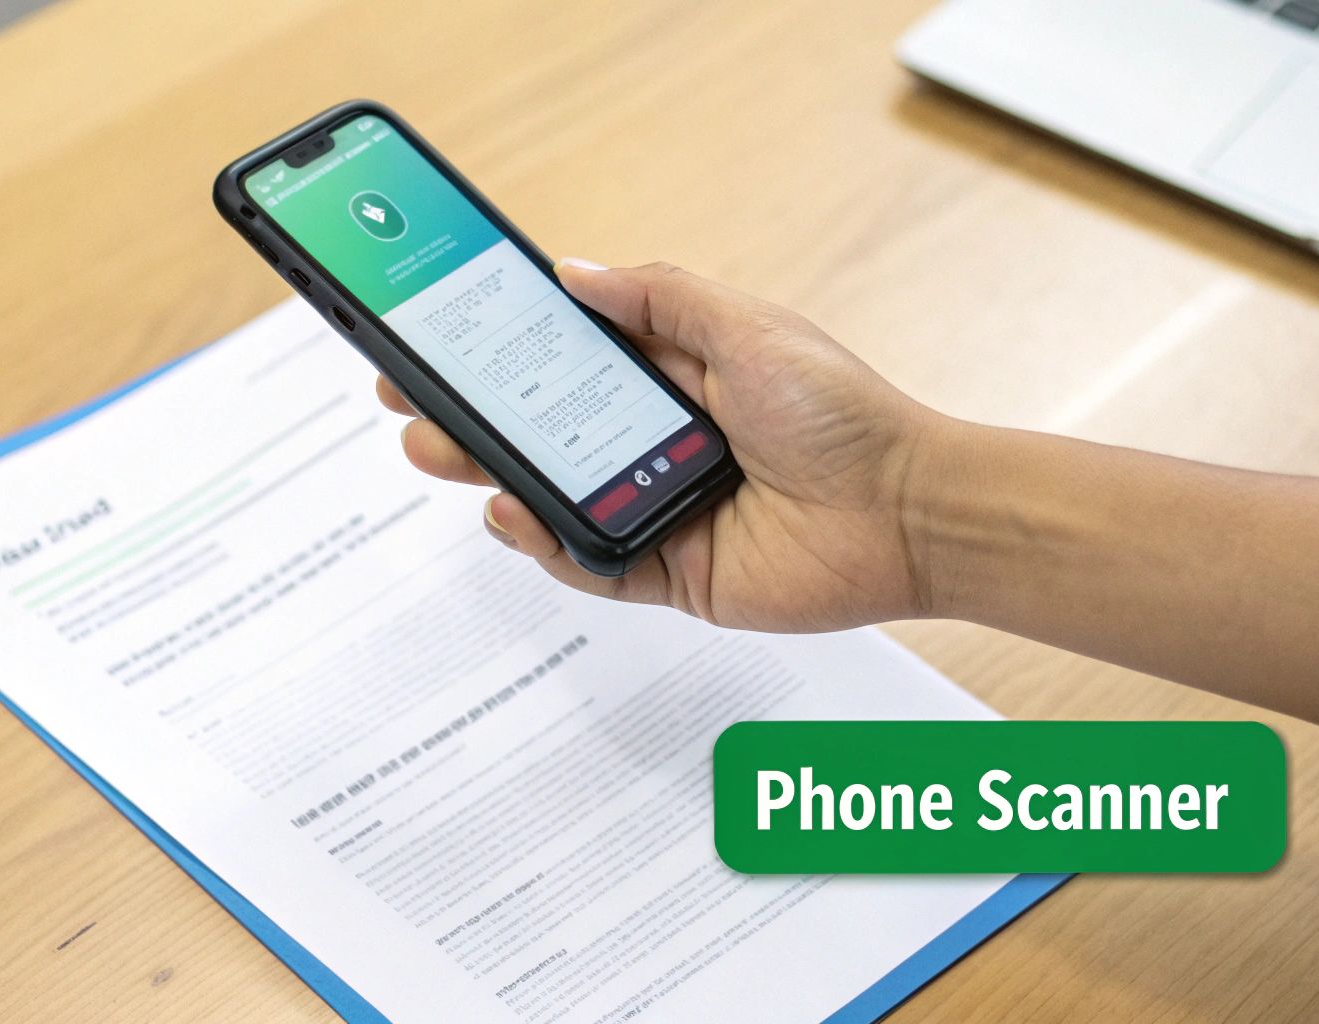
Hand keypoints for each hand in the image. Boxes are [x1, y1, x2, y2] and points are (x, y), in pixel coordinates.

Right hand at [377, 260, 946, 631]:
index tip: (441, 336)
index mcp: (675, 375)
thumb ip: (658, 298)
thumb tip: (573, 271)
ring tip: (443, 452)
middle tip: (411, 404)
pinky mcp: (668, 571)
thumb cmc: (845, 417)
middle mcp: (658, 441)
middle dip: (471, 416)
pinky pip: (589, 562)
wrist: (906, 515)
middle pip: (542, 430)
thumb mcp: (746, 329)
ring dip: (491, 474)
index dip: (503, 350)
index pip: (568, 359)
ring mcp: (658, 507)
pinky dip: (545, 543)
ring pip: (552, 496)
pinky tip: (514, 513)